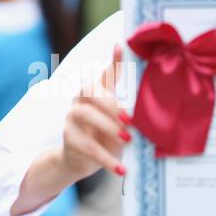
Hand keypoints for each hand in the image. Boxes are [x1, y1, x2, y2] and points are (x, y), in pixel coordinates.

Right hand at [60, 43, 130, 179]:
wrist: (79, 161)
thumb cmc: (103, 136)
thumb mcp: (117, 122)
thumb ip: (127, 109)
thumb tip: (146, 101)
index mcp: (95, 94)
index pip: (104, 74)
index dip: (113, 61)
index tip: (120, 46)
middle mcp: (80, 101)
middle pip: (89, 90)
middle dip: (109, 101)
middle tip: (129, 118)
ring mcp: (71, 119)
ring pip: (85, 116)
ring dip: (108, 127)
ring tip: (127, 140)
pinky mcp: (69, 140)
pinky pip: (88, 148)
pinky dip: (107, 159)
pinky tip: (121, 169)